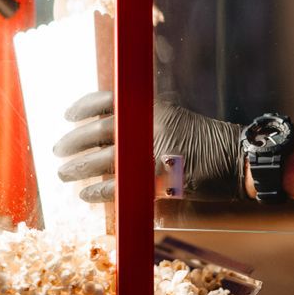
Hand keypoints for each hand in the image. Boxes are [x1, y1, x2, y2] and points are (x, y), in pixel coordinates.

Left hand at [54, 91, 243, 201]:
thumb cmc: (206, 142)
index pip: (107, 100)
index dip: (83, 107)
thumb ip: (144, 124)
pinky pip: (117, 184)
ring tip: (63, 174)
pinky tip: (86, 194)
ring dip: (79, 167)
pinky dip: (99, 190)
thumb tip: (112, 135)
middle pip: (99, 131)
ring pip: (103, 158)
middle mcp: (147, 124)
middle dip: (74, 141)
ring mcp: (150, 151)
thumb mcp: (174, 120)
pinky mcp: (154, 177)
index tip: (67, 115)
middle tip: (57, 151)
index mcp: (150, 107)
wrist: (236, 159)